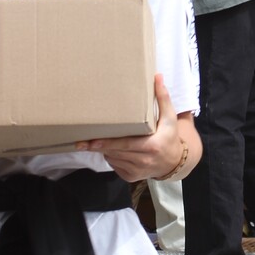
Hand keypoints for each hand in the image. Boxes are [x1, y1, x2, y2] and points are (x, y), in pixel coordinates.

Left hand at [76, 74, 198, 181]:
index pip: (124, 145)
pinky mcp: (130, 177)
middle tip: (80, 141)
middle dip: (98, 146)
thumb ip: (163, 98)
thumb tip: (157, 76)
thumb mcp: (169, 117)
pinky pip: (114, 165)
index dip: (107, 143)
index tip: (91, 141)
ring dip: (104, 149)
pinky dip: (110, 157)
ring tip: (98, 140)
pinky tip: (113, 149)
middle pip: (114, 152)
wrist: (174, 162)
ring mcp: (136, 171)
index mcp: (151, 146)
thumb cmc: (169, 136)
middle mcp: (143, 161)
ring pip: (112, 159)